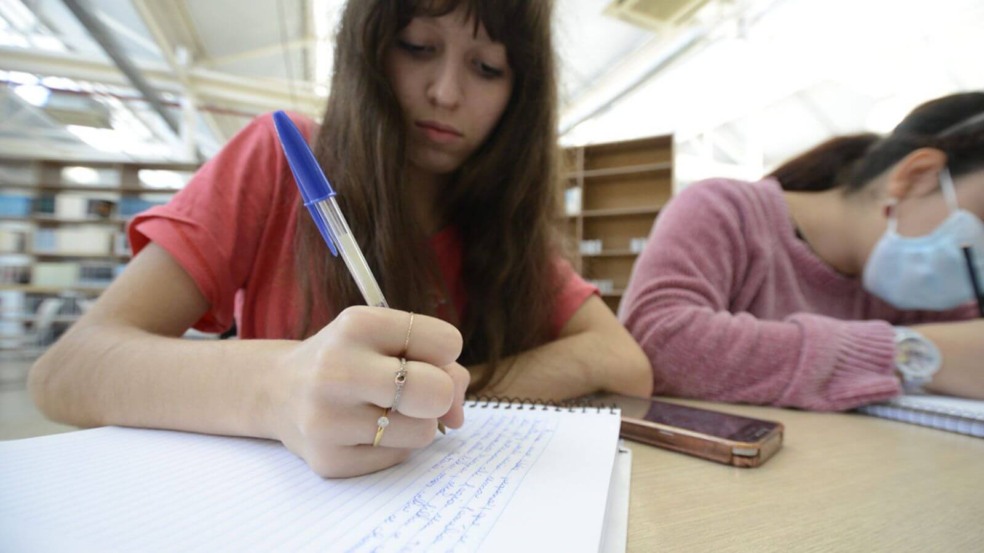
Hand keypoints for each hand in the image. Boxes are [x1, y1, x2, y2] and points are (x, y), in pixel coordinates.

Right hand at [267, 307, 468, 477]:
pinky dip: (392, 445)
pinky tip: (363, 430)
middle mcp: (336, 369)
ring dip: (416, 423)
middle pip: (437, 391)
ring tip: (382, 409)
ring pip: (423, 431)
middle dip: (440, 394)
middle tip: (415, 391)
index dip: (443, 353)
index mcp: (357, 325)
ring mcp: (327, 419)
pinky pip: (398, 457)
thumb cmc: (349, 358)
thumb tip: (458, 416)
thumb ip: (439, 363)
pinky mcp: (328, 460)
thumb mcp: (385, 338)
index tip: (417, 355)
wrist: (279, 390)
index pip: (447, 343)